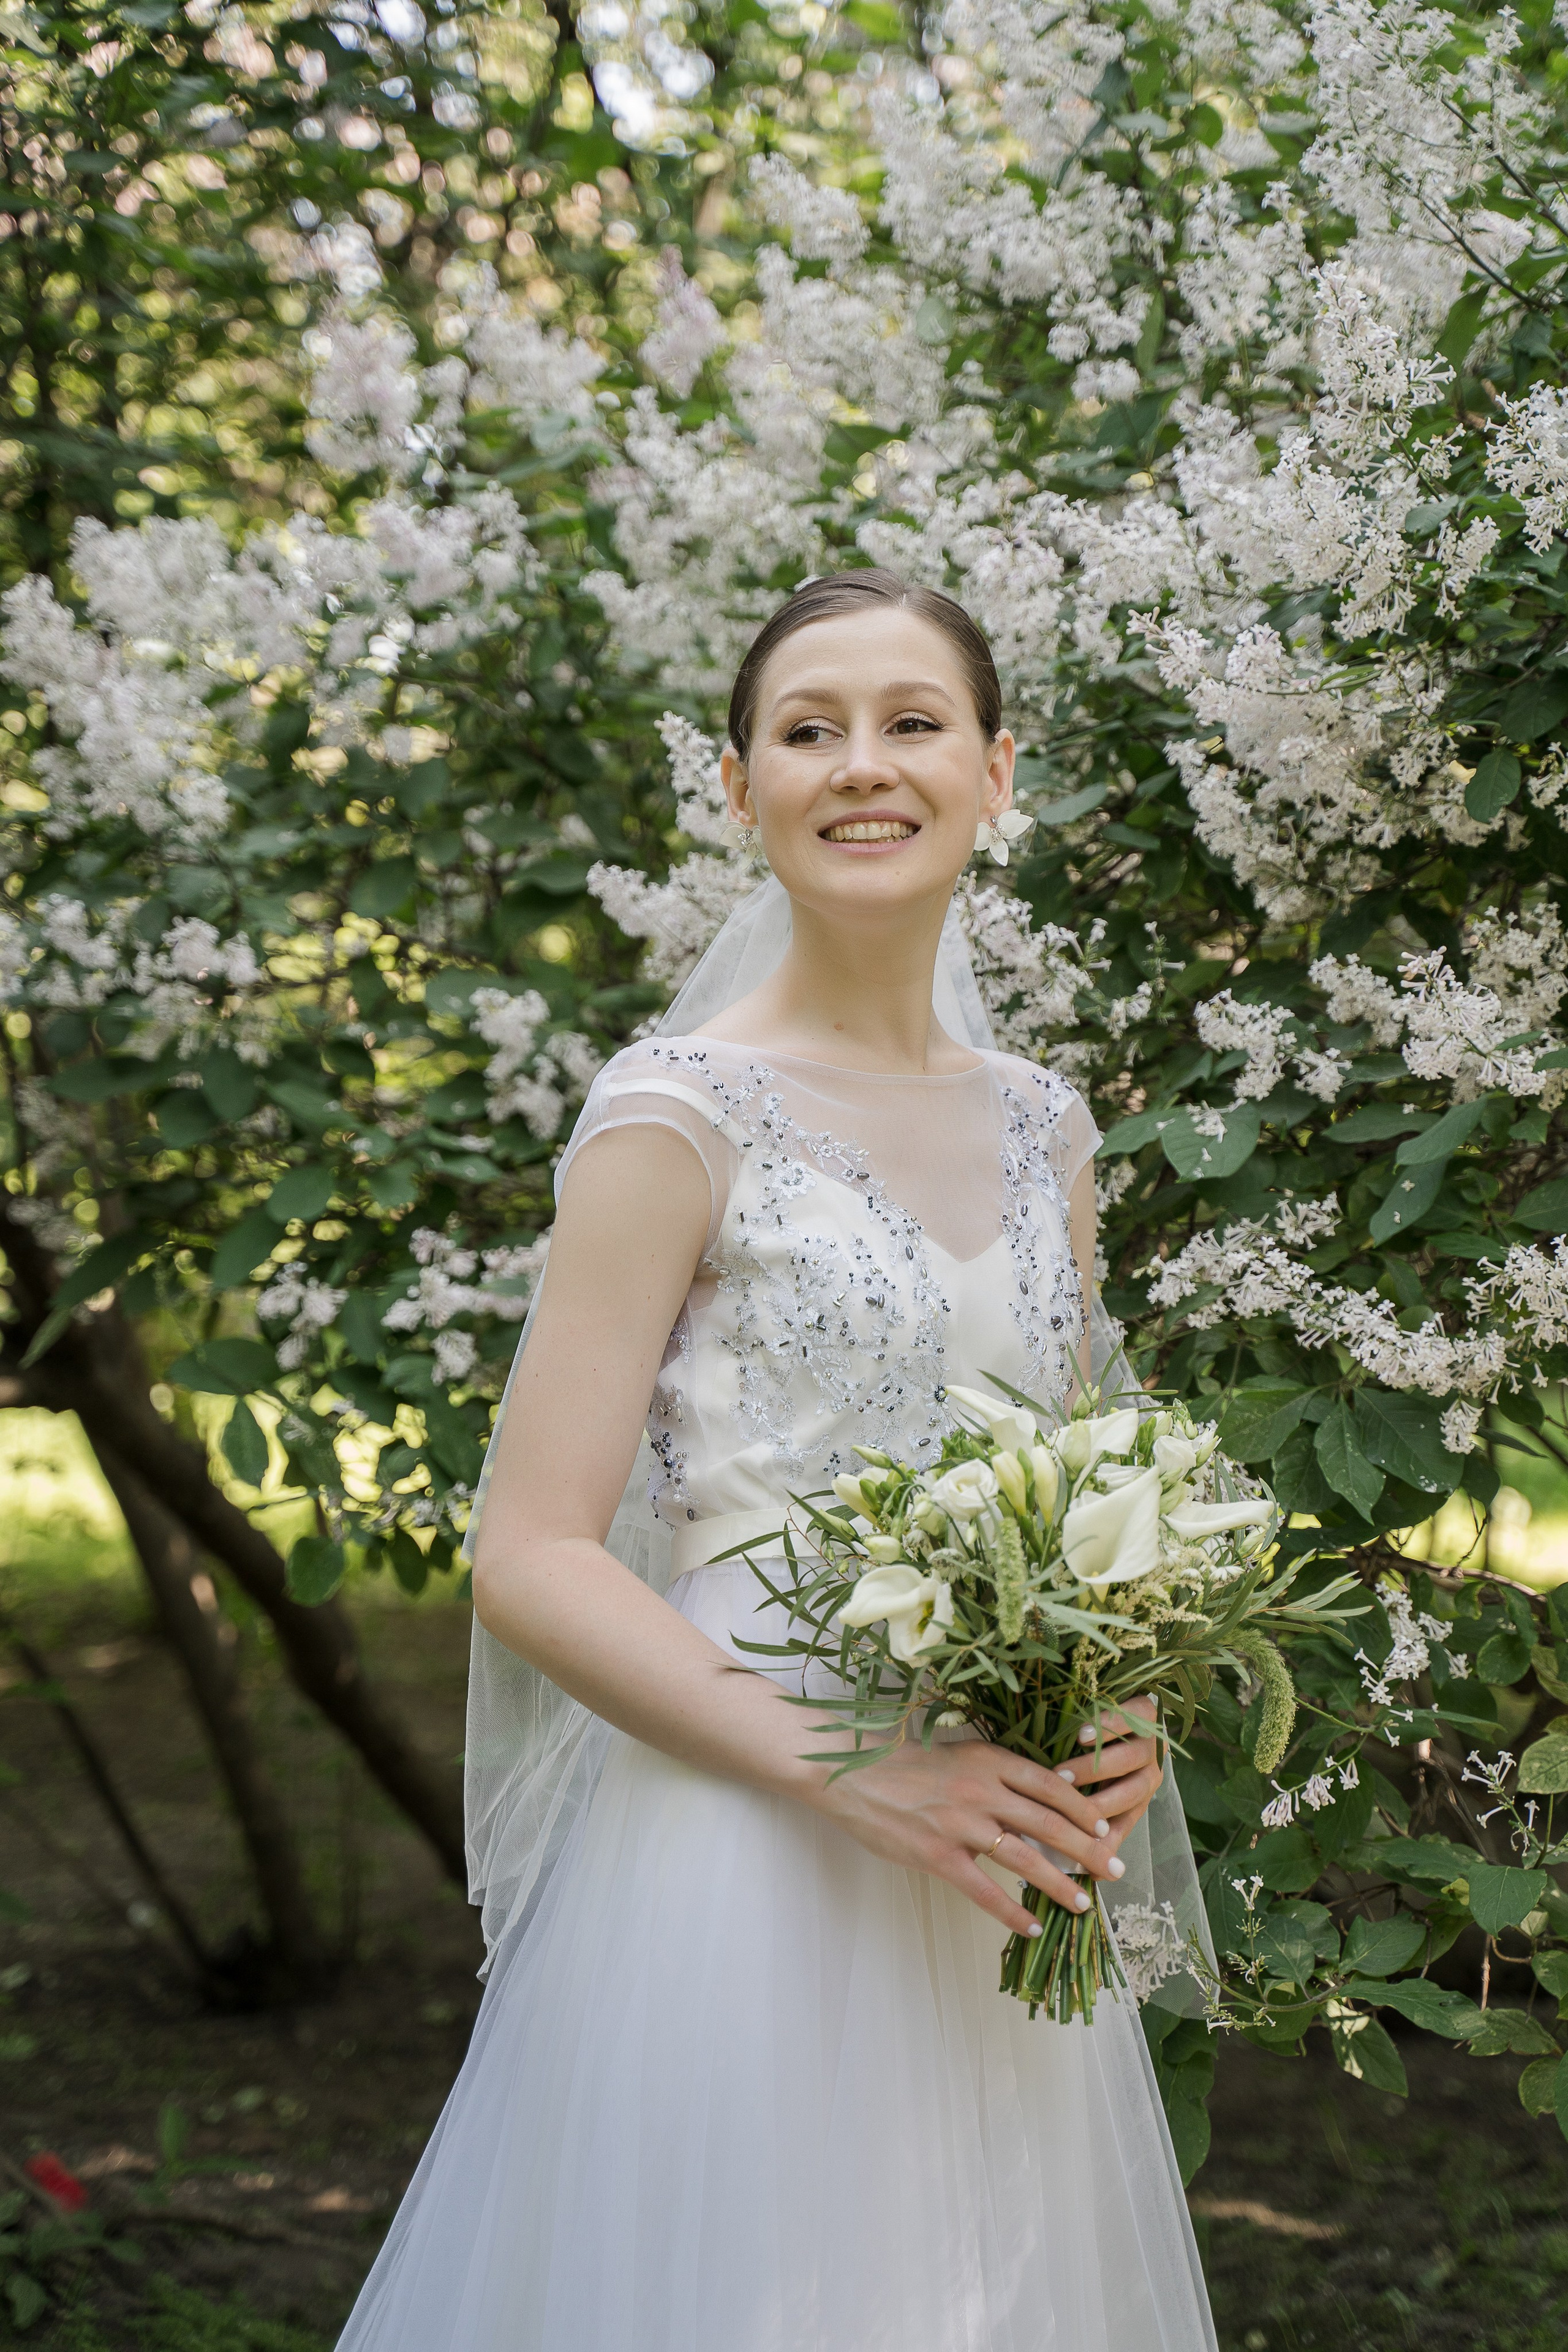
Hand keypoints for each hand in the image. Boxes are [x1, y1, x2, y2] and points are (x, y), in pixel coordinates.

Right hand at [811, 1731, 1138, 1942]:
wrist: (852, 1773)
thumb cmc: (906, 1764)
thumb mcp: (958, 1755)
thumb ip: (997, 1776)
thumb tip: (1041, 1800)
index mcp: (987, 1759)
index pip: (1049, 1784)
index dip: (1082, 1807)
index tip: (1106, 1826)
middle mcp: (980, 1789)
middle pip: (1048, 1822)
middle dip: (1088, 1849)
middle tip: (1117, 1869)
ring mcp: (959, 1824)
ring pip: (1024, 1858)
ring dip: (1060, 1883)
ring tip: (1085, 1903)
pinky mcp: (937, 1856)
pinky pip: (983, 1890)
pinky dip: (1011, 1911)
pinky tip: (1032, 1926)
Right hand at [1060, 1697, 1163, 1845]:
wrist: (1119, 1715)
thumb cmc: (1095, 1762)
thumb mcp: (1091, 1796)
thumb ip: (1091, 1832)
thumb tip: (1087, 1878)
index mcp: (1138, 1798)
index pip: (1124, 1823)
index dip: (1102, 1837)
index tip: (1073, 1845)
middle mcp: (1149, 1772)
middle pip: (1132, 1792)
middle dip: (1097, 1803)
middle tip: (1061, 1808)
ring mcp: (1150, 1741)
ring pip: (1131, 1758)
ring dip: (1096, 1768)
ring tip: (1063, 1774)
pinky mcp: (1146, 1709)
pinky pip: (1135, 1717)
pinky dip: (1111, 1726)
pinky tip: (1082, 1734)